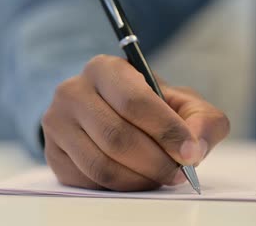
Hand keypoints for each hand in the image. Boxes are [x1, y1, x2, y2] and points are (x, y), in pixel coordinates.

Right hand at [42, 55, 229, 190]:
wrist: (112, 112)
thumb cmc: (152, 106)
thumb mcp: (184, 103)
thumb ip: (202, 120)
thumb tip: (195, 149)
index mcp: (105, 68)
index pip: (134, 101)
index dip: (166, 131)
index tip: (190, 152)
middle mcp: (73, 91)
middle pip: (117, 137)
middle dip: (156, 161)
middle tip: (179, 173)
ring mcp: (57, 124)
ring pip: (101, 165)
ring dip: (140, 179)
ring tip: (162, 177)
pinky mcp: (53, 154)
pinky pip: (89, 182)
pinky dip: (121, 187)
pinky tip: (138, 178)